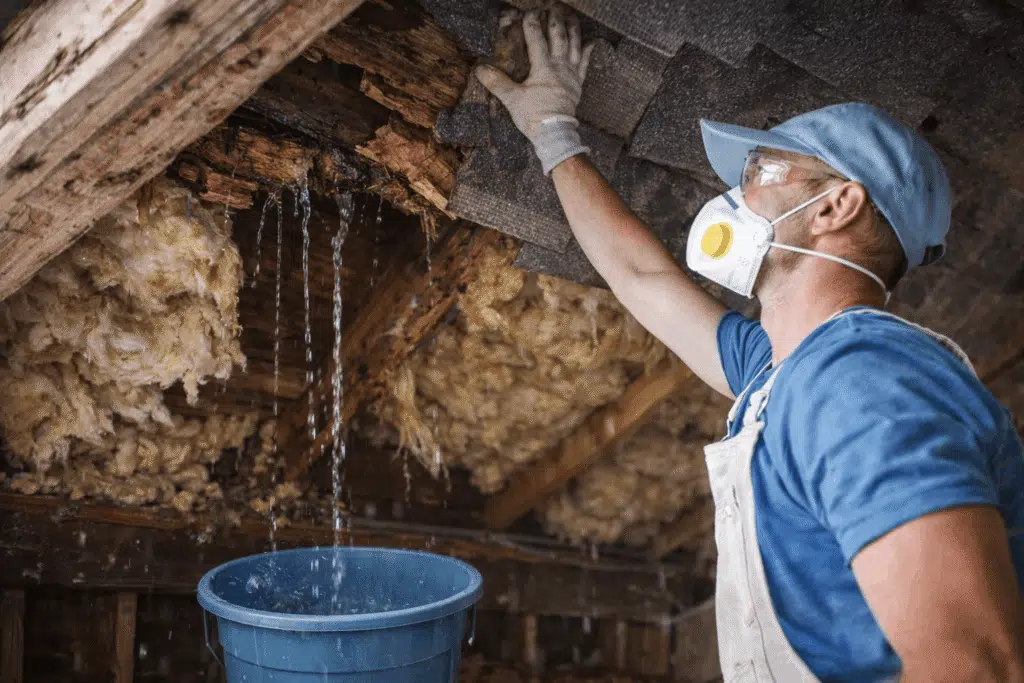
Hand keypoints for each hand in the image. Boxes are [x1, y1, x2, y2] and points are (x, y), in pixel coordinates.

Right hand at [476, 9, 594, 139]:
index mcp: (542, 67)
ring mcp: (571, 74)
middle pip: (559, 37)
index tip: (529, 13)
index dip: (532, 24)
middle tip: (554, 7)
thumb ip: (497, 82)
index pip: (536, 39)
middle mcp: (559, 66)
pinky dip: (587, 51)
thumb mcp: (512, 99)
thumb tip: (480, 69)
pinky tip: (590, 41)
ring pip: (574, 46)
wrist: (555, 133)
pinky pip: (585, 64)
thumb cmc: (533, 116)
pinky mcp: (578, 84)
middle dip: (555, 20)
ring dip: (573, 30)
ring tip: (571, 17)